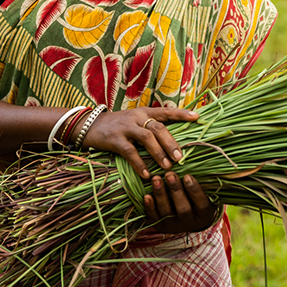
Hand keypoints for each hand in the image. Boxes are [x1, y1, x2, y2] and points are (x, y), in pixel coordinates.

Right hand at [83, 107, 197, 178]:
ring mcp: (125, 127)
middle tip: (181, 157)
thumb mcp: (134, 120)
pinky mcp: (114, 139)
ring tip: (168, 166)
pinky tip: (146, 175)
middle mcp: (137, 117)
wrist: (89, 125)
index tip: (197, 117)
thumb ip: (150, 126)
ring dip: (159, 153)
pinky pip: (130, 152)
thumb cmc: (117, 126)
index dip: (181, 113)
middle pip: (159, 127)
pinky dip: (139, 164)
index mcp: (144, 112)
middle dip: (171, 143)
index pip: (165, 111)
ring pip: (146, 138)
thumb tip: (171, 138)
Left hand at [143, 173, 219, 233]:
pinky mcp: (161, 227)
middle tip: (169, 174)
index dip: (194, 190)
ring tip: (156, 179)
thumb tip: (195, 162)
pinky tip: (147, 195)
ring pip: (167, 213)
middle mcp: (190, 223)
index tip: (187, 176)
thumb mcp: (204, 192)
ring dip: (160, 195)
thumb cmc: (197, 199)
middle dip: (175, 190)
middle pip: (183, 209)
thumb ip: (202, 182)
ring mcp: (175, 226)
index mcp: (204, 215)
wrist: (188, 218)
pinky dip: (150, 207)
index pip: (201, 203)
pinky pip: (154, 218)